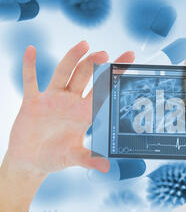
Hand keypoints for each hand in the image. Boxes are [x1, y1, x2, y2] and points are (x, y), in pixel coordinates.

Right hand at [6, 41, 134, 176]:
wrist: (31, 162)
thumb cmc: (55, 158)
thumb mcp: (73, 158)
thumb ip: (89, 160)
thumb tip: (107, 167)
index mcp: (85, 114)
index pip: (104, 92)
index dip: (115, 78)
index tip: (129, 60)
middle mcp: (71, 103)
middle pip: (86, 78)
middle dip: (95, 66)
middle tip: (105, 54)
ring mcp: (53, 99)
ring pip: (64, 74)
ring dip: (72, 59)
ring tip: (84, 45)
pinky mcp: (33, 101)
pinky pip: (30, 81)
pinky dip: (30, 66)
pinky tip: (31, 50)